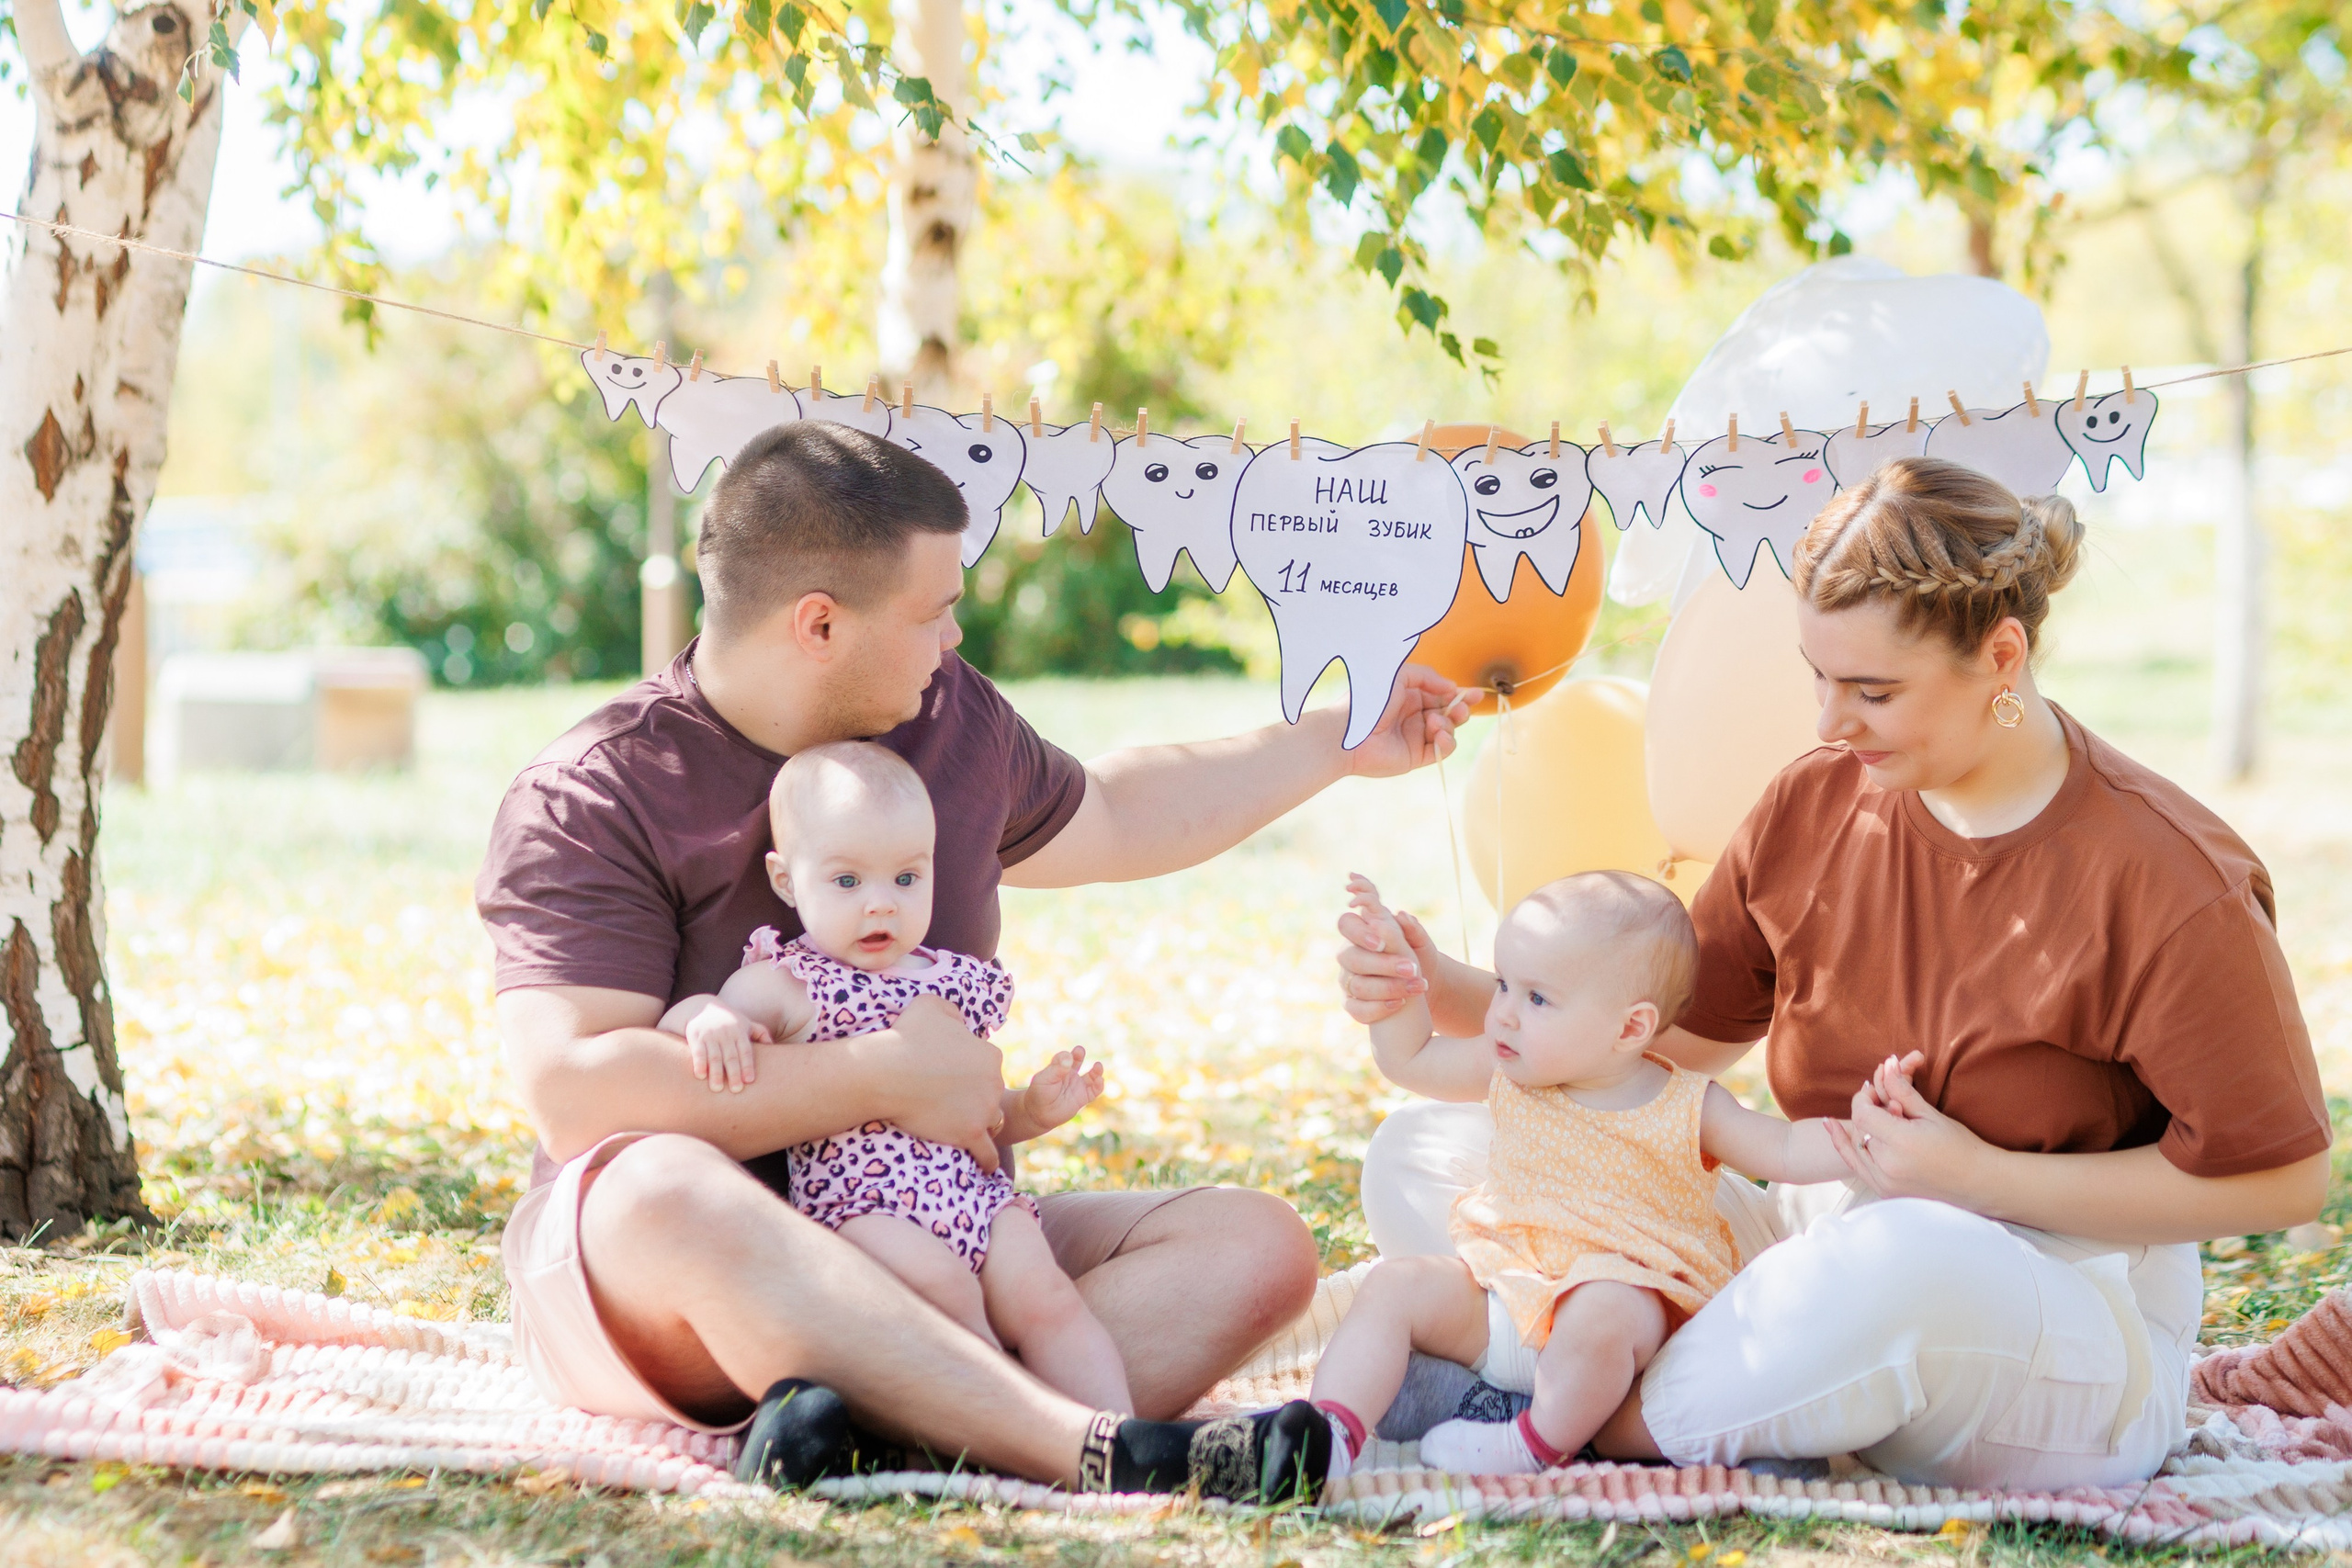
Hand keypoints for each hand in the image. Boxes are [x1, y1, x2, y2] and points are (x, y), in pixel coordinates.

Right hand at [685, 1005, 770, 1093]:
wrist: (703, 1006)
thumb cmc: (729, 1021)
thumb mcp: (746, 1023)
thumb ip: (760, 1033)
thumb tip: (773, 1045)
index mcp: (739, 1032)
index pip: (745, 1051)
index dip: (747, 1066)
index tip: (749, 1081)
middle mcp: (726, 1033)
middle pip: (731, 1056)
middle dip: (734, 1073)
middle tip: (736, 1090)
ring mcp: (710, 1034)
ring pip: (714, 1056)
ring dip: (716, 1073)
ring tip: (717, 1089)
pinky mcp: (695, 1036)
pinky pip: (698, 1051)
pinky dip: (699, 1063)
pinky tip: (700, 1076)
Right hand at [869, 994, 1008, 1173]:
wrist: (886, 1071)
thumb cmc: (905, 1036)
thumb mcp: (932, 1005)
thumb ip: (953, 1012)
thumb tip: (960, 1024)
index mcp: (990, 1054)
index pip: (986, 1066)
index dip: (968, 1071)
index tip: (947, 1075)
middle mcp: (995, 1081)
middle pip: (990, 1093)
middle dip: (974, 1096)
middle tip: (946, 1099)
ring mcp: (984, 1109)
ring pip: (992, 1120)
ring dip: (980, 1123)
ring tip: (961, 1128)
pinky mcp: (970, 1133)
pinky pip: (987, 1153)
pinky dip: (987, 1160)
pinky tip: (984, 1166)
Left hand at [1020, 1046, 1105, 1135]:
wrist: (1039, 1114)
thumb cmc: (1039, 1095)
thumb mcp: (1045, 1079)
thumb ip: (1057, 1068)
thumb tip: (1069, 1057)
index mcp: (1058, 1067)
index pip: (1064, 1057)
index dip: (1066, 1056)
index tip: (1067, 1057)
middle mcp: (1069, 1075)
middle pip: (1077, 1061)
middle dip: (1079, 1055)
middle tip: (1079, 1051)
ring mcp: (1077, 1086)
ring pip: (1091, 1075)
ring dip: (1096, 1070)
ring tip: (1098, 1065)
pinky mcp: (1083, 1098)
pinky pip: (1094, 1091)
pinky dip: (1099, 1085)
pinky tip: (1100, 1080)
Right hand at [1336, 876, 1438, 1022]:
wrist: (1423, 986)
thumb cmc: (1418, 957)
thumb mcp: (1420, 942)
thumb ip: (1412, 928)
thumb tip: (1402, 915)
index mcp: (1361, 932)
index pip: (1346, 923)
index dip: (1359, 933)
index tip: (1381, 944)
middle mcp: (1349, 954)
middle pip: (1350, 957)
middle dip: (1382, 965)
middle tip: (1410, 968)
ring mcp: (1348, 980)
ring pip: (1357, 985)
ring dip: (1388, 987)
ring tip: (1416, 986)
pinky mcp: (1351, 1004)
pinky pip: (1356, 1009)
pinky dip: (1379, 1008)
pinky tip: (1400, 1003)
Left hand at [1338, 664, 1470, 779]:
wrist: (1347, 733)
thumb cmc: (1368, 701)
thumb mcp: (1399, 676)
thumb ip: (1428, 677)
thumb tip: (1452, 688)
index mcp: (1410, 697)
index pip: (1442, 696)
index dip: (1461, 695)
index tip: (1476, 694)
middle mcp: (1414, 717)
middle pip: (1450, 714)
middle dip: (1460, 710)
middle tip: (1460, 709)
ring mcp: (1416, 738)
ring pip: (1449, 731)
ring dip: (1450, 725)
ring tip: (1434, 723)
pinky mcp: (1416, 757)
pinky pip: (1442, 750)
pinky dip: (1447, 742)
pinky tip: (1439, 734)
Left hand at [1826, 1057, 1990, 1205]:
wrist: (1977, 1182)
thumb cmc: (1960, 1147)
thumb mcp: (1931, 1115)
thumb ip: (1902, 1091)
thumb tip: (1886, 1064)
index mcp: (1902, 1144)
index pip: (1863, 1114)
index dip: (1864, 1098)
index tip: (1874, 1089)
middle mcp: (1888, 1166)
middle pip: (1859, 1128)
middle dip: (1865, 1110)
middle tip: (1878, 1099)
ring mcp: (1884, 1183)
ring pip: (1855, 1145)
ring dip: (1858, 1126)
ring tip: (1868, 1110)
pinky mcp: (1884, 1191)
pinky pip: (1855, 1165)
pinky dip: (1844, 1145)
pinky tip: (1832, 1125)